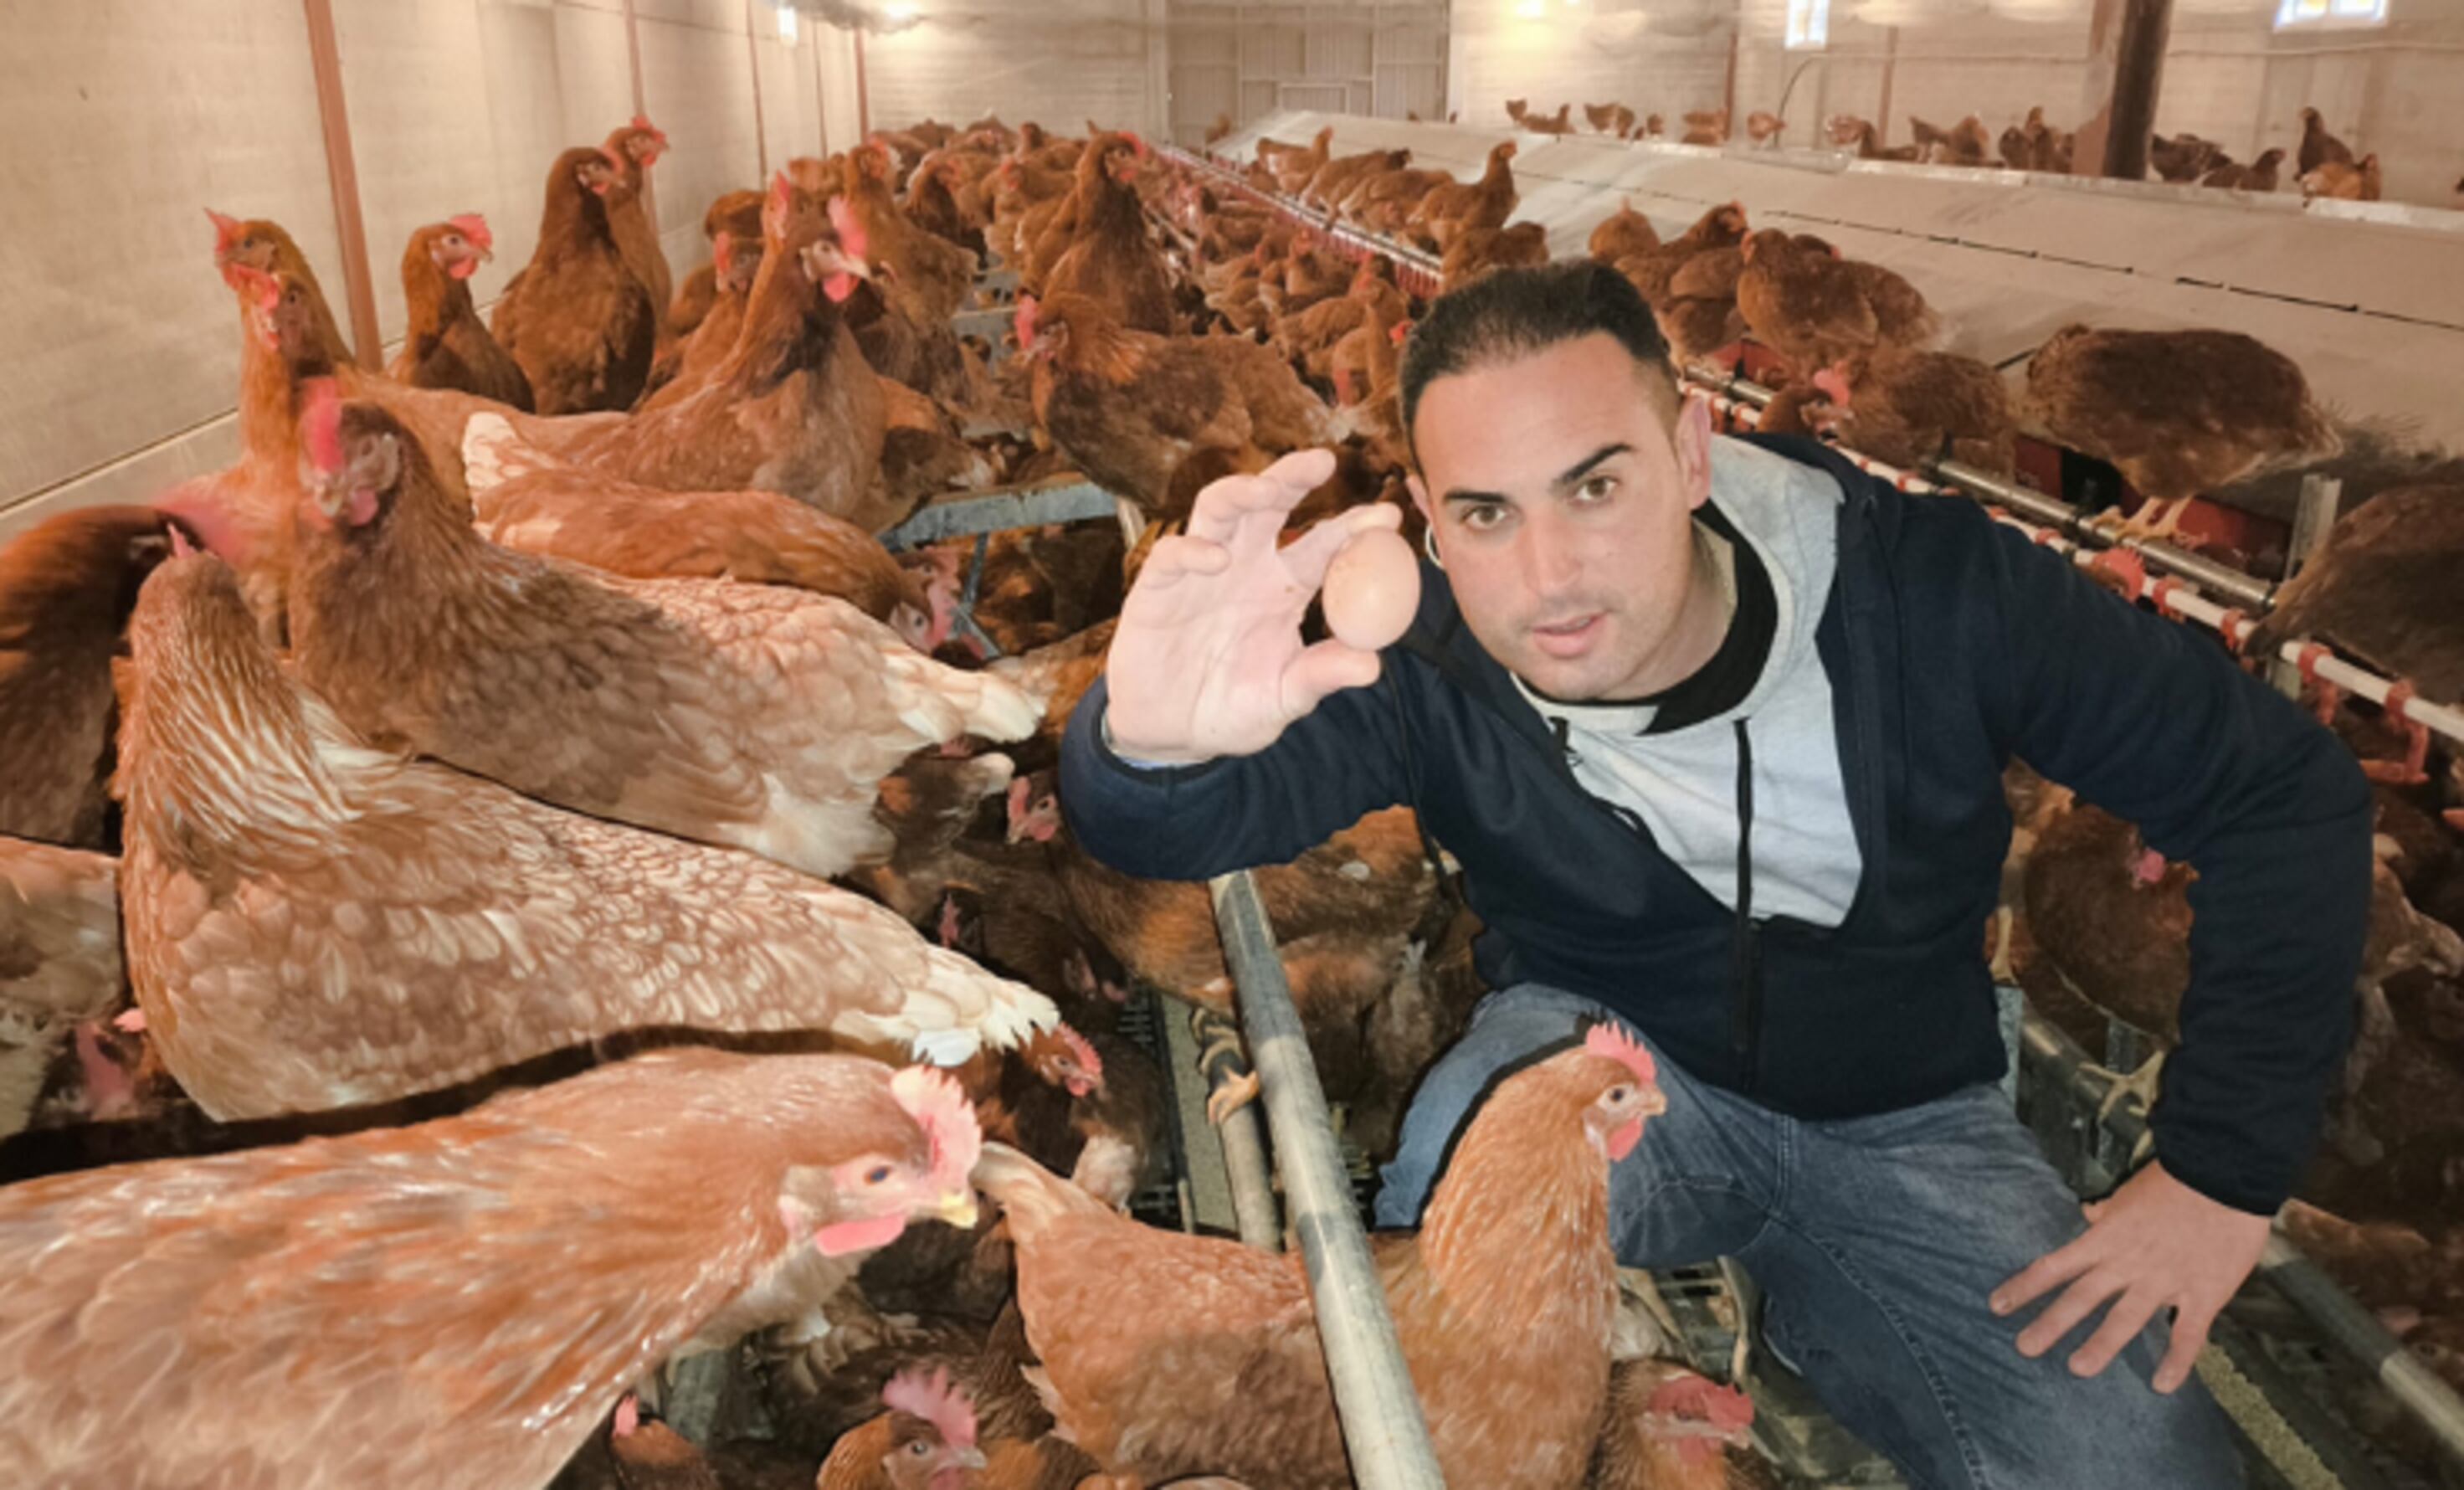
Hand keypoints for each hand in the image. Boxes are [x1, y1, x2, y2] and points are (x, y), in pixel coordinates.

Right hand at [1103, 449, 1402, 764]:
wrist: (1171, 735)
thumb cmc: (1233, 709)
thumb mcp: (1285, 697)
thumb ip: (1322, 675)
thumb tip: (1372, 665)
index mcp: (1285, 587)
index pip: (1323, 544)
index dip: (1353, 527)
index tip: (1388, 517)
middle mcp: (1246, 566)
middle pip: (1270, 504)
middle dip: (1294, 477)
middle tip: (1324, 462)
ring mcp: (1200, 572)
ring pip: (1218, 509)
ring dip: (1242, 492)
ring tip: (1267, 490)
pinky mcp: (1158, 589)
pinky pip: (1173, 556)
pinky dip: (1194, 551)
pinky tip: (1217, 560)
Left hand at [1989, 1161, 2267, 1393]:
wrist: (2225, 1177)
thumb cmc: (2175, 1182)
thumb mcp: (2130, 1194)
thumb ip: (2108, 1212)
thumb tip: (2088, 1213)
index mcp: (2106, 1239)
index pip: (2056, 1265)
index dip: (2025, 1286)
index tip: (1997, 1305)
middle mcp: (2128, 1263)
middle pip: (2082, 1297)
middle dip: (2051, 1323)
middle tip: (2024, 1348)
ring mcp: (2164, 1281)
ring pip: (2126, 1318)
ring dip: (2101, 1345)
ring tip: (2078, 1368)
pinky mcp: (2203, 1294)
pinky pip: (2187, 1334)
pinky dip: (2176, 1361)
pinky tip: (2162, 1385)